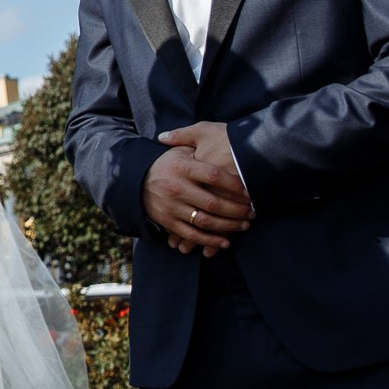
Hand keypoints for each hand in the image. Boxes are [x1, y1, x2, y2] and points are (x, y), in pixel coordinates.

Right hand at [145, 123, 253, 256]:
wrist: (136, 180)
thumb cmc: (167, 164)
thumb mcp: (180, 151)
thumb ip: (200, 150)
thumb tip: (227, 146)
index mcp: (182, 167)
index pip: (214, 176)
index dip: (235, 185)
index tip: (251, 191)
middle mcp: (176, 187)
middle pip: (213, 202)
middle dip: (238, 210)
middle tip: (253, 212)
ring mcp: (171, 206)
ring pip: (205, 221)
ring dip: (228, 226)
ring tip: (245, 225)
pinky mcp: (167, 221)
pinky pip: (191, 235)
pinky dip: (209, 241)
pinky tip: (225, 241)